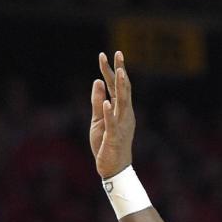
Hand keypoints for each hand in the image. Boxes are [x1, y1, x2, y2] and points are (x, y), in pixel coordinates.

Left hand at [90, 50, 135, 178]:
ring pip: (122, 102)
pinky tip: (107, 101)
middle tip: (118, 53)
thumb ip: (97, 102)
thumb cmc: (106, 144)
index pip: (116, 86)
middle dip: (120, 71)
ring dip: (120, 87)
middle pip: (123, 89)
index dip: (111, 70)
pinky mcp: (114, 137)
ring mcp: (121, 125)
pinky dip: (110, 112)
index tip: (106, 54)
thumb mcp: (97, 120)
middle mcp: (124, 114)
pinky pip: (112, 123)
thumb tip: (97, 81)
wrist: (113, 168)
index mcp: (120, 109)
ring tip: (118, 71)